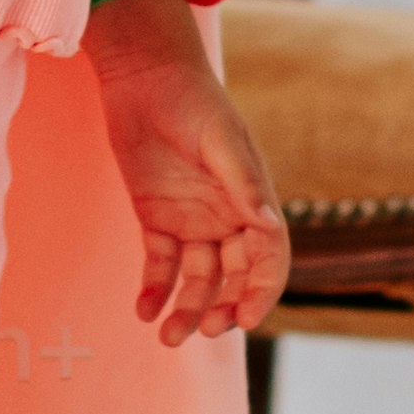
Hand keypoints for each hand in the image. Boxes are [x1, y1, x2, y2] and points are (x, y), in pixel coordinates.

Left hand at [84, 0, 289, 343]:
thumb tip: (269, 228)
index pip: (269, 257)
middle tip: (207, 329)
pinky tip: (143, 309)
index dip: (262, 290)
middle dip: (223, 307)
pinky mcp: (157, 218)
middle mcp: (227, 216)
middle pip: (234, 276)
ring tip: (168, 336)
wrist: (145, 77)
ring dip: (188, 309)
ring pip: (197, 279)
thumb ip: (242, 184)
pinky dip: (155, 290)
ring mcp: (192, 220)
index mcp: (253, 200)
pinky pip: (161, 264)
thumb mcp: (220, 140)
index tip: (245, 318)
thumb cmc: (192, 101)